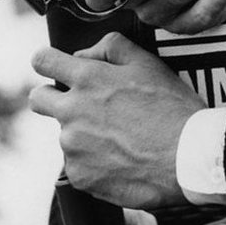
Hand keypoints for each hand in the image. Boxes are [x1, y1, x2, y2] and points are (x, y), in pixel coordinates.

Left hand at [28, 32, 203, 208]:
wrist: (188, 159)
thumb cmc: (172, 109)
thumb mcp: (148, 63)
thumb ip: (111, 48)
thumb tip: (84, 54)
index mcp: (87, 79)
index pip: (42, 60)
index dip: (47, 61)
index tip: (55, 67)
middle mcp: (72, 112)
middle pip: (38, 99)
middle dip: (52, 97)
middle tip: (84, 105)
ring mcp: (73, 147)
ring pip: (65, 134)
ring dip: (83, 134)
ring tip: (121, 138)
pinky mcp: (80, 177)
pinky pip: (78, 164)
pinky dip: (94, 162)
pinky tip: (121, 160)